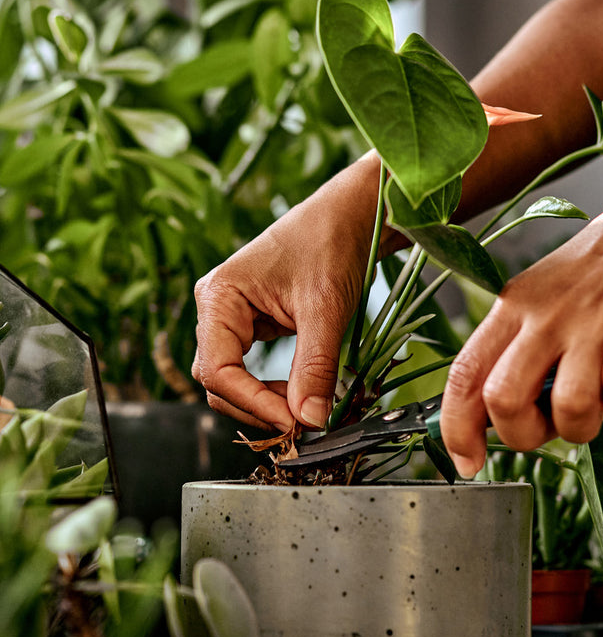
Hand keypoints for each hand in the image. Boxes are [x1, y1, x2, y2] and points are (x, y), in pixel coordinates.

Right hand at [192, 162, 379, 431]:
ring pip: (234, 379)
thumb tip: (310, 421)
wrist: (351, 213)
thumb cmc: (332, 243)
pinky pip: (253, 368)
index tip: (294, 423)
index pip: (218, 371)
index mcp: (219, 297)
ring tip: (308, 408)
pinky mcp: (255, 323)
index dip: (253, 403)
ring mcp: (233, 317)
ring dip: (266, 401)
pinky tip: (303, 393)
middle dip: (258, 407)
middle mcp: (217, 309)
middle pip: (218, 382)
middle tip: (304, 423)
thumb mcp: (326, 309)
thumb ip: (315, 367)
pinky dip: (275, 388)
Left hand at [438, 181, 602, 477]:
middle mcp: (545, 313)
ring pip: (568, 404)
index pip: (464, 376)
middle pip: (503, 398)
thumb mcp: (544, 300)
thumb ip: (519, 351)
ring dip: (582, 426)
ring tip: (595, 407)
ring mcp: (592, 316)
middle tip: (550, 428)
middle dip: (523, 435)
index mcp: (513, 308)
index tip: (468, 461)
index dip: (456, 428)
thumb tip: (493, 415)